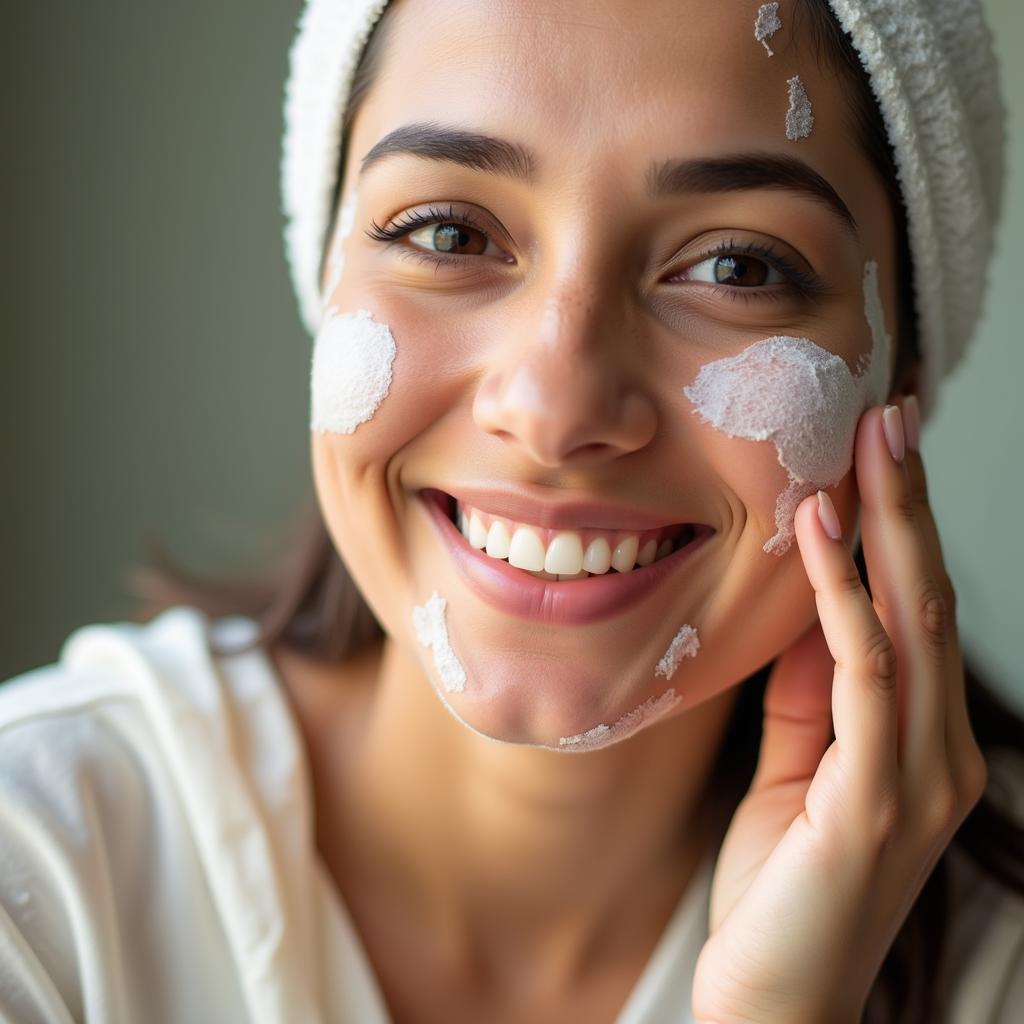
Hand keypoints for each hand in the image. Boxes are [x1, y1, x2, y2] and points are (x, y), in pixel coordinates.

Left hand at [691, 398, 988, 1023]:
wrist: (774, 1001)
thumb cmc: (783, 883)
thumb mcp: (797, 766)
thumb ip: (811, 693)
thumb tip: (810, 610)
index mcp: (920, 739)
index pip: (915, 611)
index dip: (898, 528)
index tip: (874, 452)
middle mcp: (940, 748)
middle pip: (928, 596)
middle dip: (907, 501)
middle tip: (886, 417)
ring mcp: (919, 772)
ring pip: (912, 618)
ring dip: (888, 524)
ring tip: (865, 445)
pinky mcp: (877, 794)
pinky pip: (865, 670)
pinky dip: (843, 591)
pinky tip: (822, 530)